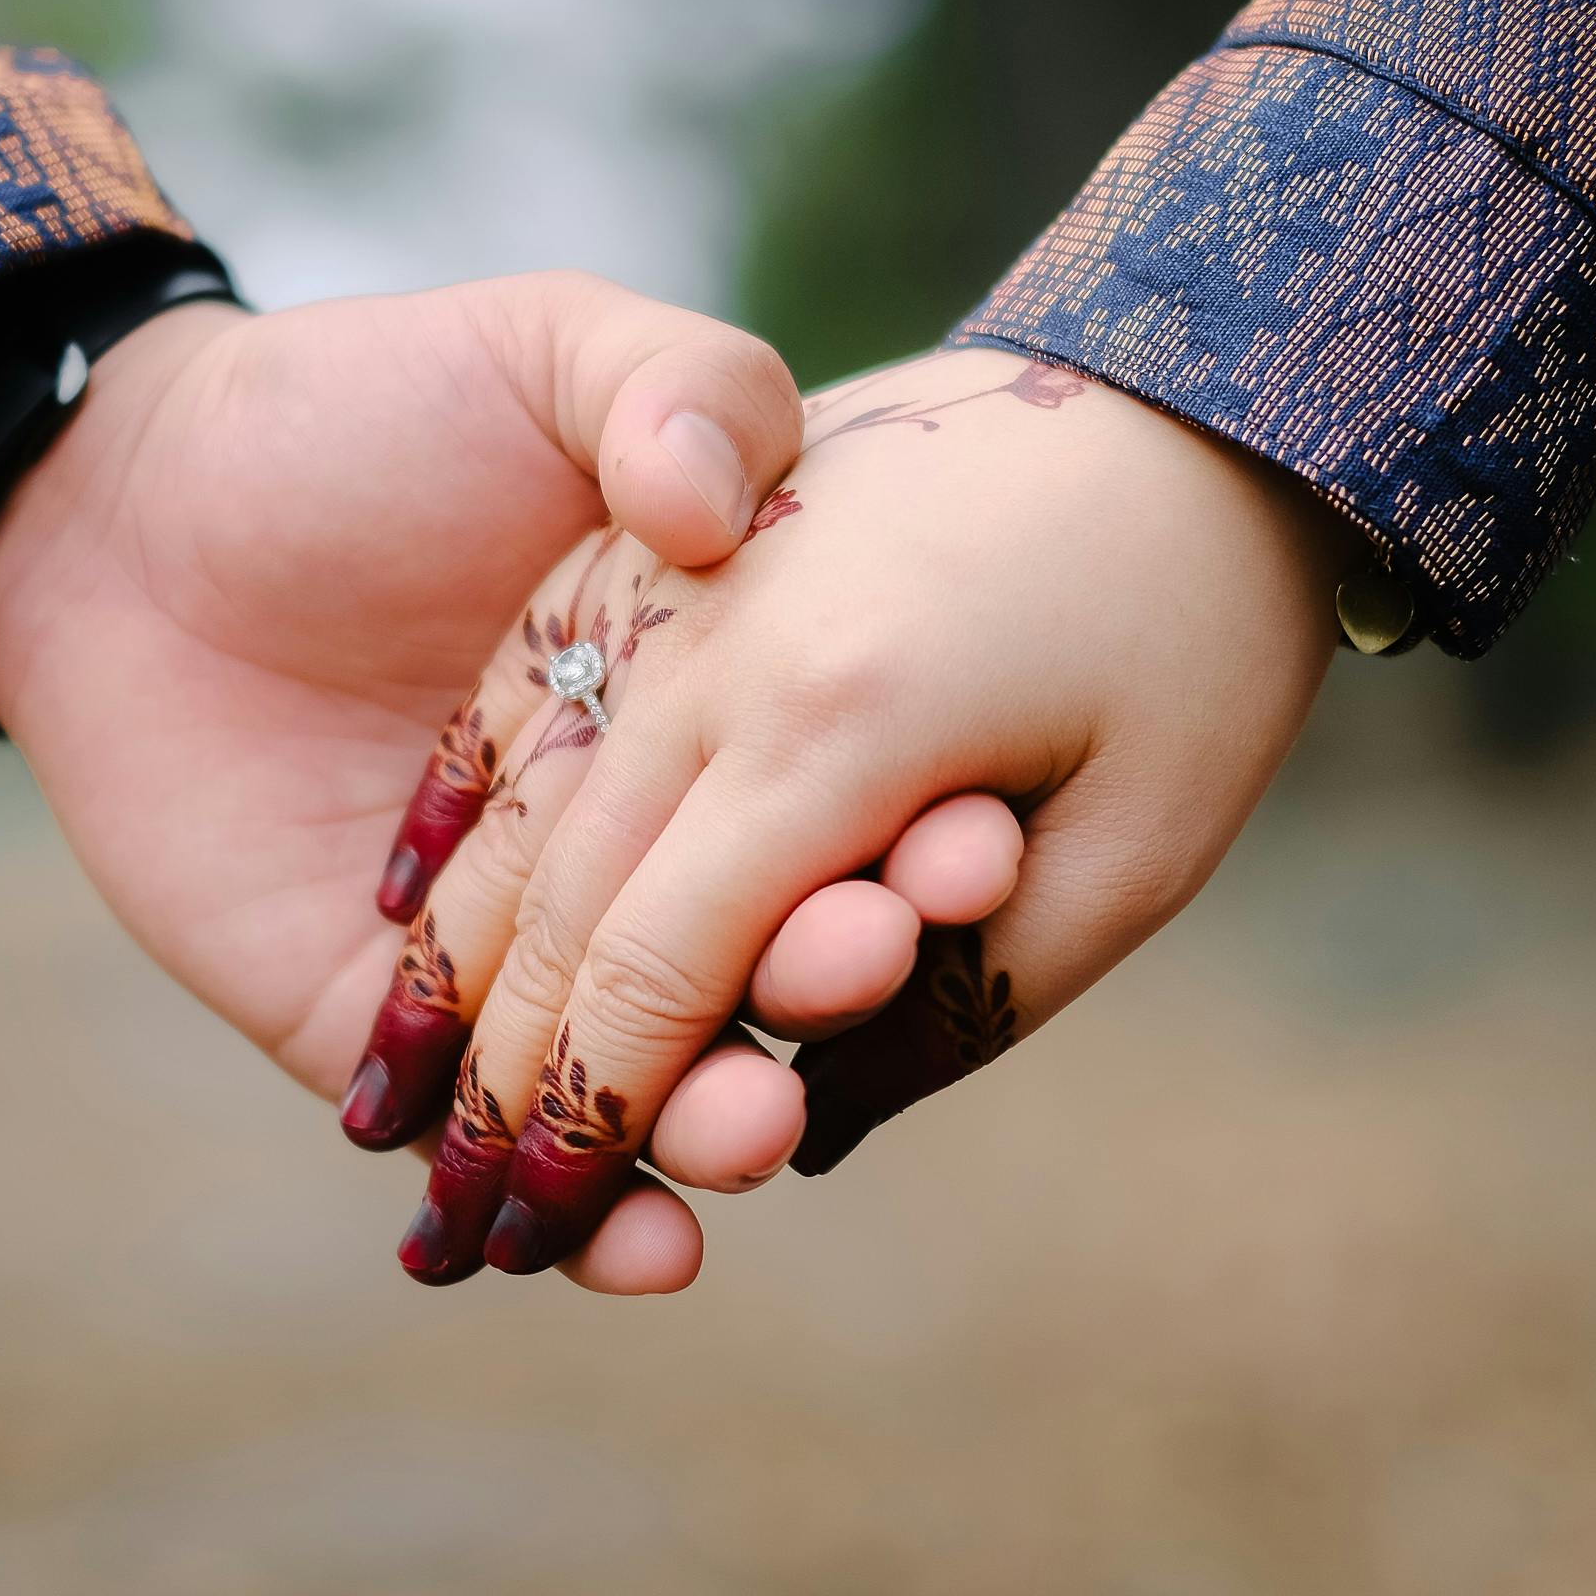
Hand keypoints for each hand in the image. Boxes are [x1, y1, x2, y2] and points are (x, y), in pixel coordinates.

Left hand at [0, 276, 1022, 1292]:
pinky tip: (652, 1248)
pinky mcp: (385, 1035)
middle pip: (763, 954)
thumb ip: (675, 386)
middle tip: (868, 963)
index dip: (914, 832)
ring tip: (758, 1125)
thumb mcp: (546, 348)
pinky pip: (500, 1150)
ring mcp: (516, 953)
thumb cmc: (352, 408)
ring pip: (650, 1082)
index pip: (843, 799)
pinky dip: (592, 1224)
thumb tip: (729, 514)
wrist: (123, 506)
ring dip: (724, 1124)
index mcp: (709, 702)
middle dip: (829, 981)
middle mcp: (637, 841)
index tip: (971, 839)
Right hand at [385, 347, 1355, 1281]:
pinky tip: (398, 912)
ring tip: (391, 1108)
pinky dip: (461, 812)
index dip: (596, 1115)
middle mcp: (730, 652)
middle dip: (504, 1082)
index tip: (543, 1232)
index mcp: (848, 730)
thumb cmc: (1205, 628)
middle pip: (571, 902)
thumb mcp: (1148, 846)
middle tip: (457, 1223)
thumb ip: (969, 1003)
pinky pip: (524, 685)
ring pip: (526, 804)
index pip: (667, 967)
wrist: (1192, 364)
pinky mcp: (655, 531)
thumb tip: (807, 1135)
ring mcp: (678, 580)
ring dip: (446, 971)